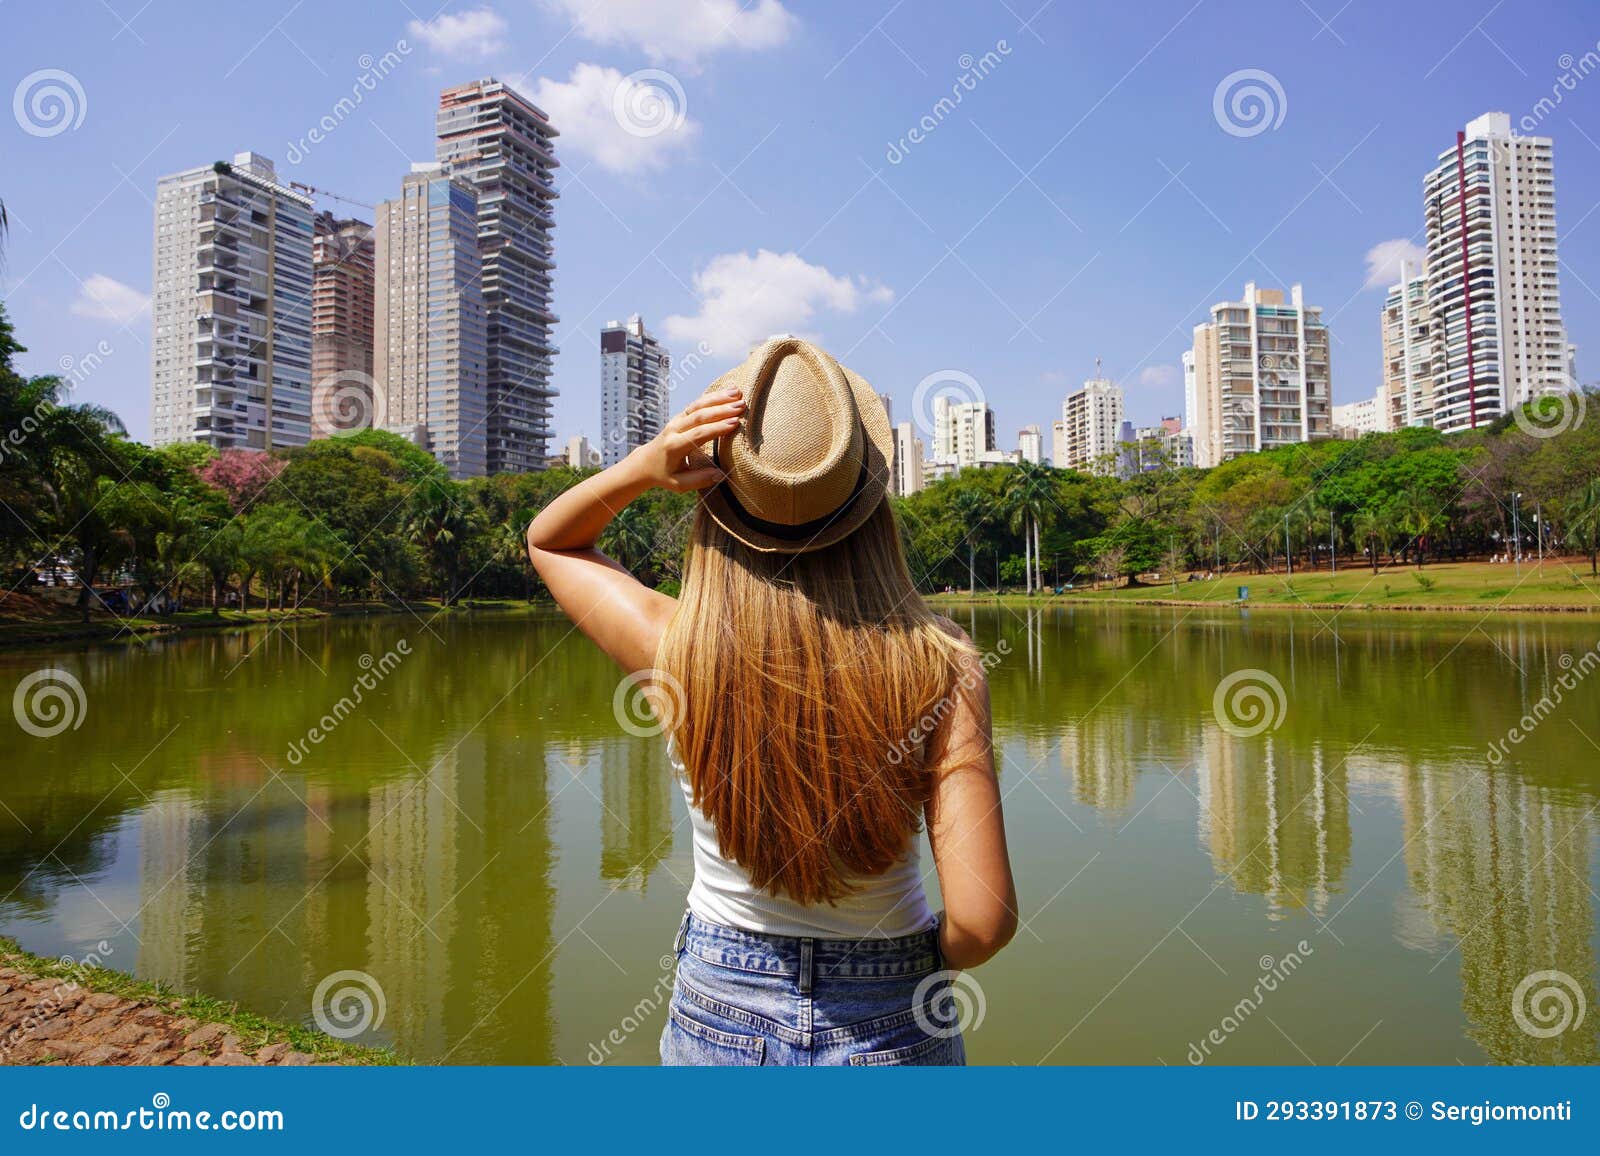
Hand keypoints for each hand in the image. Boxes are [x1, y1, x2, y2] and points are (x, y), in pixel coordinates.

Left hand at [625, 387, 745, 491]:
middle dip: (721, 409)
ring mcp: (676, 420)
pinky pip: (697, 403)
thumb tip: (721, 475)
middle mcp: (674, 430)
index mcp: (674, 446)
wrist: (645, 462)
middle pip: (699, 416)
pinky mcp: (680, 416)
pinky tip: (728, 391)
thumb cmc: (665, 475)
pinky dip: (713, 396)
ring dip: (719, 398)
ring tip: (738, 393)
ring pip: (698, 405)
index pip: (697, 434)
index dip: (716, 428)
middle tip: (741, 406)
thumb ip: (700, 479)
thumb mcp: (679, 484)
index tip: (735, 423)